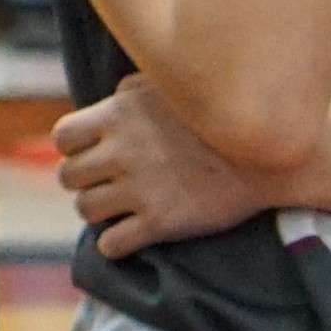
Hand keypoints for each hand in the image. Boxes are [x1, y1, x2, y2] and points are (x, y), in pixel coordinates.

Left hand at [53, 72, 301, 257]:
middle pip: (69, 176)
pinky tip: (129, 236)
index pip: (63, 136)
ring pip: (85, 210)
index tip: (92, 153)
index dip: (73, 147)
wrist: (268, 153)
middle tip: (107, 183)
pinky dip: (114, 244)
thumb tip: (108, 104)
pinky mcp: (160, 222)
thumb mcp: (170, 86)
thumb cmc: (219, 115)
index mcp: (119, 114)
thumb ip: (131, 94)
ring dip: (98, 211)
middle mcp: (122, 151)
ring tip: (119, 209)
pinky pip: (111, 244)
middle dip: (84, 181)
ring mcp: (139, 189)